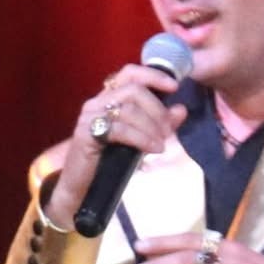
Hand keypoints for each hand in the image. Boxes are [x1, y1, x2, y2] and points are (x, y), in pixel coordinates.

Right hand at [47, 63, 188, 227]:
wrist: (82, 190)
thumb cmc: (109, 164)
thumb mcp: (140, 140)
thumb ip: (160, 124)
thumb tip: (181, 109)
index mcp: (107, 98)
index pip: (130, 73)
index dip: (153, 76)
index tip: (174, 88)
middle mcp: (96, 102)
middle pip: (134, 90)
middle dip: (157, 109)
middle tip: (168, 130)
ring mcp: (89, 117)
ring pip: (129, 109)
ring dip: (151, 126)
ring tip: (161, 144)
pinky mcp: (85, 134)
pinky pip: (120, 130)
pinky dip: (141, 139)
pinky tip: (153, 149)